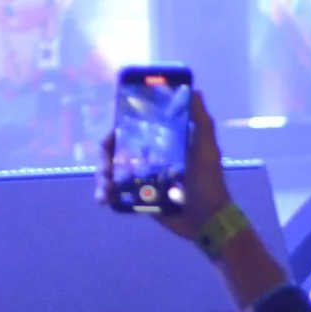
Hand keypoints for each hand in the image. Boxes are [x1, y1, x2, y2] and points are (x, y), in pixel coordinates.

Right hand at [96, 87, 231, 237]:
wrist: (208, 221)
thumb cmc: (209, 182)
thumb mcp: (207, 149)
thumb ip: (201, 122)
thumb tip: (195, 90)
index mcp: (161, 142)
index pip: (131, 129)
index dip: (116, 130)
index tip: (110, 136)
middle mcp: (148, 157)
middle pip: (115, 150)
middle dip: (104, 158)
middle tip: (105, 170)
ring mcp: (141, 177)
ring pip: (111, 170)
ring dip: (102, 177)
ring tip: (105, 190)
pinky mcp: (138, 197)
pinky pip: (116, 191)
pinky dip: (105, 193)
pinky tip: (103, 200)